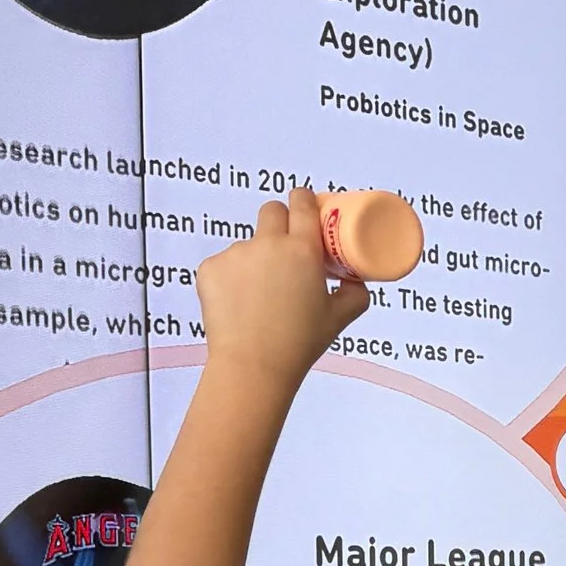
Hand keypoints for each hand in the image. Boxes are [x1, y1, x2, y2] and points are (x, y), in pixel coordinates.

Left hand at [193, 188, 368, 381]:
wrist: (253, 366)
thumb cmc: (299, 342)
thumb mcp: (338, 319)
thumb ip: (354, 294)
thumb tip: (355, 282)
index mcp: (302, 249)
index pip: (302, 202)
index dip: (304, 200)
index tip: (306, 207)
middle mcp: (268, 244)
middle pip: (271, 211)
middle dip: (279, 222)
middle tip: (284, 250)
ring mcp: (235, 254)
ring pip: (248, 245)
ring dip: (255, 259)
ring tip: (259, 296)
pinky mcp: (210, 269)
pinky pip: (224, 265)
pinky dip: (231, 279)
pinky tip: (237, 305)